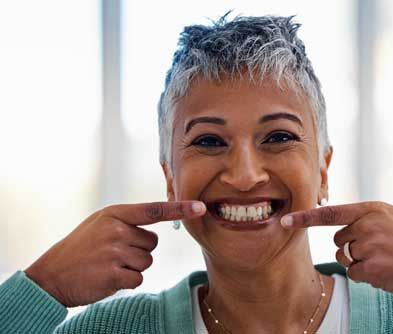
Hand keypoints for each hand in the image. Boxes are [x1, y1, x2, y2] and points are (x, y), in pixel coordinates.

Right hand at [24, 201, 205, 306]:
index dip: (179, 209)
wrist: (51, 275)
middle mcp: (116, 230)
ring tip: (108, 265)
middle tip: (113, 254)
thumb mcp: (99, 224)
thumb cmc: (80, 249)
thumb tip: (156, 222)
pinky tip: (107, 277)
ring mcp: (114, 251)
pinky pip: (138, 279)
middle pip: (152, 243)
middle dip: (138, 251)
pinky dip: (126, 281)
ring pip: (146, 262)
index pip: (154, 210)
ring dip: (132, 268)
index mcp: (114, 214)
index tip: (200, 207)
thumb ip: (126, 220)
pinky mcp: (113, 274)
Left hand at [281, 201, 392, 296]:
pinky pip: (353, 273)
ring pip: (345, 257)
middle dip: (351, 248)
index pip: (330, 213)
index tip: (285, 220)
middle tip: (377, 250)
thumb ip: (364, 218)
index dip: (306, 217)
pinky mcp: (371, 266)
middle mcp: (367, 224)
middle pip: (338, 240)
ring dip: (359, 262)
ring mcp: (369, 245)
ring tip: (384, 260)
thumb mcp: (390, 218)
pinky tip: (384, 271)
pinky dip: (365, 276)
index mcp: (371, 209)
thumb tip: (338, 227)